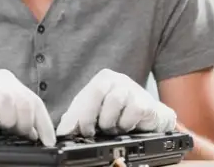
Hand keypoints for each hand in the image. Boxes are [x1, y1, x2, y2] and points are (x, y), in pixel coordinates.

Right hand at [0, 69, 55, 146]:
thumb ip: (12, 114)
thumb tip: (32, 133)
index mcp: (9, 82)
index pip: (35, 101)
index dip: (45, 123)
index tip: (48, 142)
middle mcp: (2, 81)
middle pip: (26, 103)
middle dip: (26, 124)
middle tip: (18, 134)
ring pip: (11, 105)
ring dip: (8, 123)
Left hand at [56, 69, 176, 136]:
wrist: (150, 116)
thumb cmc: (121, 112)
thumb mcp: (96, 112)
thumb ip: (77, 118)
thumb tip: (62, 131)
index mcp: (103, 79)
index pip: (84, 94)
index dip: (76, 115)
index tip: (68, 131)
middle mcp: (118, 79)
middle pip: (97, 92)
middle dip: (89, 116)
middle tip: (89, 133)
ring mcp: (132, 89)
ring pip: (114, 103)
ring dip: (109, 122)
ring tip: (111, 128)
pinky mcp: (145, 102)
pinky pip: (130, 115)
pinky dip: (125, 125)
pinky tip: (126, 126)